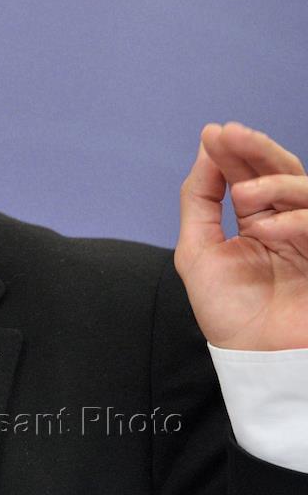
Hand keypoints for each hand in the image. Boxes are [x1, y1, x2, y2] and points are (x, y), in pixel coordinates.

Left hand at [176, 122, 307, 350]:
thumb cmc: (229, 312)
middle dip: (256, 150)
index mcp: (258, 222)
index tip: (214, 132)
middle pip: (281, 172)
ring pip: (305, 190)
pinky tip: (266, 228)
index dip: (235, 152)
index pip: (250, 175)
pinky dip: (294, 220)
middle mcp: (288, 224)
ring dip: (273, 184)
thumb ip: (199, 200)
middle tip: (231, 134)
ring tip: (242, 195)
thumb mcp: (197, 250)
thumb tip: (206, 150)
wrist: (256, 361)